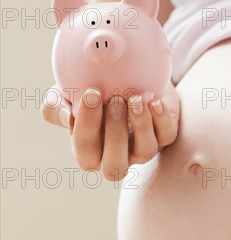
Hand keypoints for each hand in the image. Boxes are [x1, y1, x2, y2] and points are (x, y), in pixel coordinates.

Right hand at [41, 82, 179, 180]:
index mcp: (90, 152)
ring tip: (135, 98)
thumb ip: (56, 106)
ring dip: (141, 126)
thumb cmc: (91, 89)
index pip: (85, 152)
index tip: (91, 93)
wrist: (124, 73)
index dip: (87, 126)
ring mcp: (142, 149)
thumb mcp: (66, 93)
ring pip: (145, 152)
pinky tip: (152, 99)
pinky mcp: (164, 135)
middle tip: (115, 100)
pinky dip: (161, 119)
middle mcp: (117, 157)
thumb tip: (69, 118)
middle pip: (115, 166)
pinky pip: (166, 136)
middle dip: (115, 134)